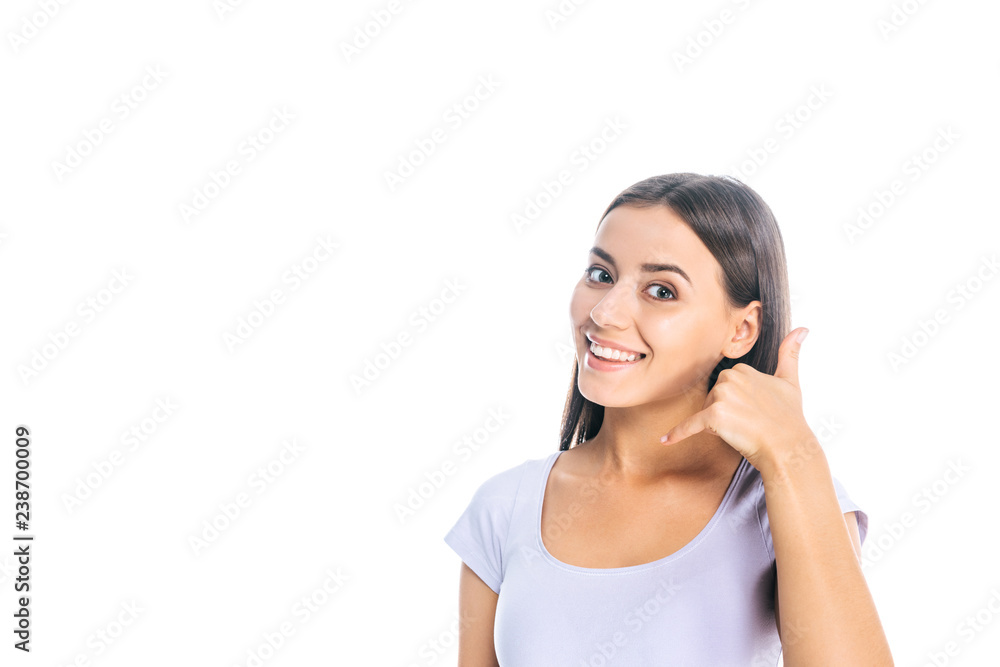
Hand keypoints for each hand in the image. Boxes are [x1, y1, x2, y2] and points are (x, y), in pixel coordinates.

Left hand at [660, 327, 816, 476]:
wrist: (788, 447)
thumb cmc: (789, 418)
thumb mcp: (790, 381)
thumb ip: (790, 353)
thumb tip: (802, 329)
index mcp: (742, 369)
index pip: (723, 387)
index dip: (734, 402)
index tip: (752, 411)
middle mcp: (730, 378)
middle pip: (711, 398)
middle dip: (722, 412)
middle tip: (748, 423)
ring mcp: (722, 396)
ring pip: (704, 412)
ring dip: (716, 424)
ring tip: (742, 430)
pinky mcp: (714, 416)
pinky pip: (690, 425)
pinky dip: (677, 434)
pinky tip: (664, 441)